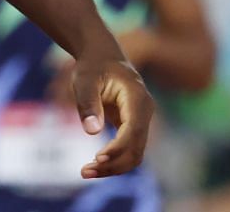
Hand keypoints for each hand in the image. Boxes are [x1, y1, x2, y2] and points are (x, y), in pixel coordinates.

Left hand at [67, 52, 154, 178]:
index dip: (118, 148)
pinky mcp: (134, 129)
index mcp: (137, 98)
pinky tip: (94, 166)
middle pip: (136, 148)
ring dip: (113, 167)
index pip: (134, 130)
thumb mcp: (85, 79)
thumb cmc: (93, 66)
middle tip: (85, 171)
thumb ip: (88, 103)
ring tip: (86, 172)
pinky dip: (114, 161)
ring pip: (134, 154)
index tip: (98, 158)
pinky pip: (129, 151)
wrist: (102, 57)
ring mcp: (142, 122)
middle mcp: (145, 112)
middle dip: (113, 164)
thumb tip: (92, 131)